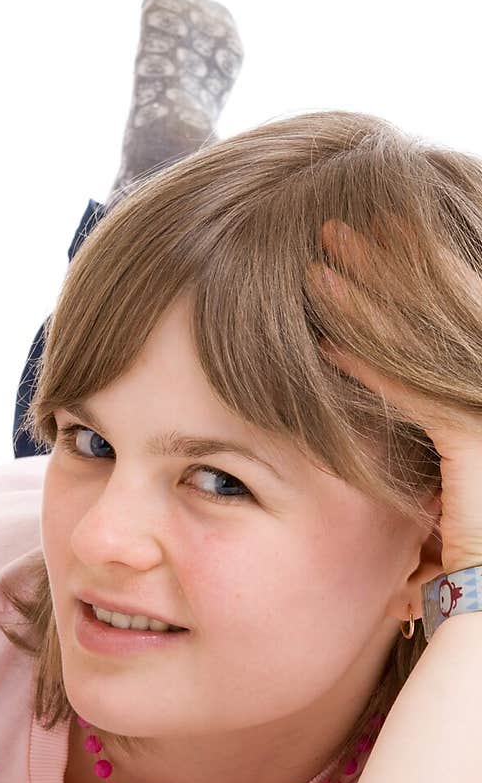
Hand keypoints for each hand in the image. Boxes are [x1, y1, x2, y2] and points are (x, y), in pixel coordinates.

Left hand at [308, 218, 481, 575]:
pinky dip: (365, 369)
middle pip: (438, 304)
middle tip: (334, 230)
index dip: (409, 270)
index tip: (365, 242)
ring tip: (316, 271)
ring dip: (366, 302)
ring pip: (419, 339)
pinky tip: (323, 348)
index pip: (452, 308)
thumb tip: (359, 381)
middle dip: (386, 262)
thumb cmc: (466, 552)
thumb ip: (422, 417)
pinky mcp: (479, 438)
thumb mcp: (438, 468)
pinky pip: (409, 392)